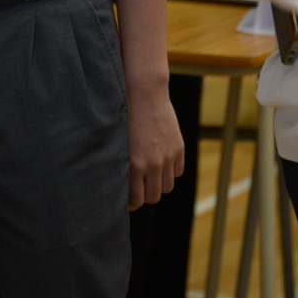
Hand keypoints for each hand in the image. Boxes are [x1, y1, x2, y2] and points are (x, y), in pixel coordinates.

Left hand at [126, 87, 184, 209]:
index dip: (131, 204)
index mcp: (134, 164)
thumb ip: (121, 165)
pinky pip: (178, 172)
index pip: (137, 200)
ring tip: (149, 176)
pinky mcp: (179, 148)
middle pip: (153, 197)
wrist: (144, 93)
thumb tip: (120, 188)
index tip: (127, 201)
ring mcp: (168, 156)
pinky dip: (171, 171)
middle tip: (138, 189)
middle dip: (145, 195)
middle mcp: (153, 163)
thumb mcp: (118, 143)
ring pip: (166, 187)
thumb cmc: (124, 116)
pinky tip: (161, 163)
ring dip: (158, 184)